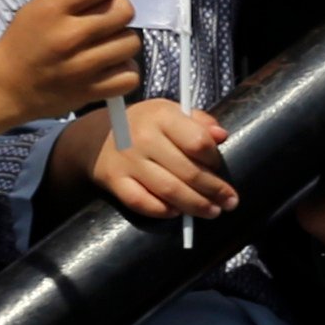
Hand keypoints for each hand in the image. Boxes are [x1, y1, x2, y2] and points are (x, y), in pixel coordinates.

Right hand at [0, 0, 141, 135]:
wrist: (7, 86)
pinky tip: (110, 65)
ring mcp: (82, 67)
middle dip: (118, 9)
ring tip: (106, 43)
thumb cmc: (23, 42)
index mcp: (53, 10)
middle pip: (123, 11)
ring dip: (122, 40)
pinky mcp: (91, 91)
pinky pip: (130, 75)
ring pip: (131, 42)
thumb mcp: (37, 7)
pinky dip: (124, 70)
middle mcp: (70, 37)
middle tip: (106, 16)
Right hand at [87, 99, 235, 222]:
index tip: (220, 168)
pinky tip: (176, 212)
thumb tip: (222, 136)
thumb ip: (198, 121)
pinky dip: (162, 211)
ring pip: (169, 191)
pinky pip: (142, 203)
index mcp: (161, 115)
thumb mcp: (168, 112)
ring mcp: (127, 161)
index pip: (197, 142)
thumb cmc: (143, 124)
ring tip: (212, 211)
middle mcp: (143, 137)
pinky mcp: (114, 181)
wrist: (95, 136)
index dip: (214, 159)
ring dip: (195, 205)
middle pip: (188, 171)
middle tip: (230, 201)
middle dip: (214, 190)